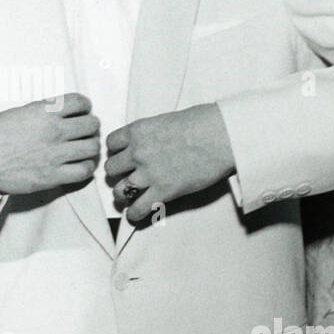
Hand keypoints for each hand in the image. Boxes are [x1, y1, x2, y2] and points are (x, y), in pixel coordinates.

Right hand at [0, 93, 100, 202]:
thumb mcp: (17, 113)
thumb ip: (42, 112)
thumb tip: (60, 113)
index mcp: (44, 111)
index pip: (80, 102)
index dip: (84, 106)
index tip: (81, 112)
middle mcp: (53, 131)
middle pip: (92, 124)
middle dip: (90, 126)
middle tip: (83, 132)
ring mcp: (55, 155)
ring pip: (92, 147)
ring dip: (90, 147)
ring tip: (82, 149)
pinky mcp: (53, 177)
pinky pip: (84, 171)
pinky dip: (86, 167)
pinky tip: (78, 165)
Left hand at [105, 103, 235, 222]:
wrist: (222, 135)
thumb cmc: (202, 123)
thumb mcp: (166, 120)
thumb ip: (151, 133)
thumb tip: (149, 143)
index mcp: (138, 131)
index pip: (111, 144)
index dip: (117, 151)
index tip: (123, 156)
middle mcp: (138, 152)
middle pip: (111, 169)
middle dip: (119, 173)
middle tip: (127, 176)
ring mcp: (149, 173)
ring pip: (119, 191)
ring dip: (123, 194)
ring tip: (129, 196)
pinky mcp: (163, 191)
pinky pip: (137, 209)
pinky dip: (134, 213)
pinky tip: (136, 213)